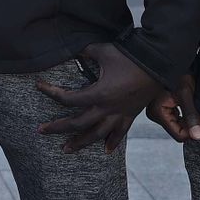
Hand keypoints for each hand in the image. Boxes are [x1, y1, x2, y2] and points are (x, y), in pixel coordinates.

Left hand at [36, 43, 160, 153]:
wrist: (160, 62)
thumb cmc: (131, 55)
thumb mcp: (102, 51)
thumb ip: (84, 51)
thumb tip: (71, 48)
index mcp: (99, 93)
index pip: (68, 99)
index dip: (51, 93)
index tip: (39, 86)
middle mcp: (108, 108)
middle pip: (78, 123)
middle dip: (58, 128)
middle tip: (41, 131)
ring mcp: (120, 114)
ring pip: (97, 134)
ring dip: (80, 143)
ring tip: (66, 149)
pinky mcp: (131, 114)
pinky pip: (120, 133)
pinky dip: (112, 143)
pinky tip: (106, 151)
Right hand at [148, 74, 199, 142]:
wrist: (175, 61)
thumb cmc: (178, 73)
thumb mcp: (186, 95)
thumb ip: (191, 116)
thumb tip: (197, 136)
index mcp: (157, 112)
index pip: (179, 135)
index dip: (194, 130)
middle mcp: (155, 114)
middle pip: (179, 131)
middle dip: (192, 124)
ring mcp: (158, 111)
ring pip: (179, 125)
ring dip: (190, 119)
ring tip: (196, 106)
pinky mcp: (162, 108)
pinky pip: (176, 119)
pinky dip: (186, 115)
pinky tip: (189, 105)